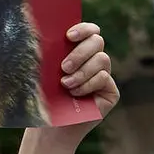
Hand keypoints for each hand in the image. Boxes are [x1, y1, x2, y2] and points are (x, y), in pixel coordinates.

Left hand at [47, 22, 118, 144]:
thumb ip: (51, 52)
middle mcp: (93, 60)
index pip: (89, 31)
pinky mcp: (110, 91)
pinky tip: (74, 94)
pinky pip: (104, 78)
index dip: (83, 29)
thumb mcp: (44, 71)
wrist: (49, 124)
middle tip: (64, 67)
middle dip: (80, 52)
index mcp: (77, 50)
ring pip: (102, 59)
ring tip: (66, 84)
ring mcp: (103, 75)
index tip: (68, 36)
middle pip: (97, 41)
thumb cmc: (43, 96)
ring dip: (82, 71)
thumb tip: (44, 33)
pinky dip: (87, 85)